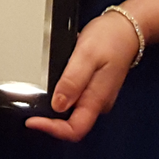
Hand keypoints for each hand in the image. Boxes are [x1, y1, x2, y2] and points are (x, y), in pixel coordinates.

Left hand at [26, 9, 142, 141]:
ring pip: (72, 112)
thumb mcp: (86, 55)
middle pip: (71, 124)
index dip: (52, 130)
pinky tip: (55, 80)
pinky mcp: (94, 88)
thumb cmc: (110, 39)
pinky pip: (75, 98)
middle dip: (49, 119)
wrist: (127, 28)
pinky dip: (61, 94)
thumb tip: (57, 105)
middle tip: (31, 107)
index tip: (32, 121)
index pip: (75, 129)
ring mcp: (97, 96)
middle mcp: (98, 102)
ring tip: (41, 90)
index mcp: (96, 99)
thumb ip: (72, 81)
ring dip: (54, 107)